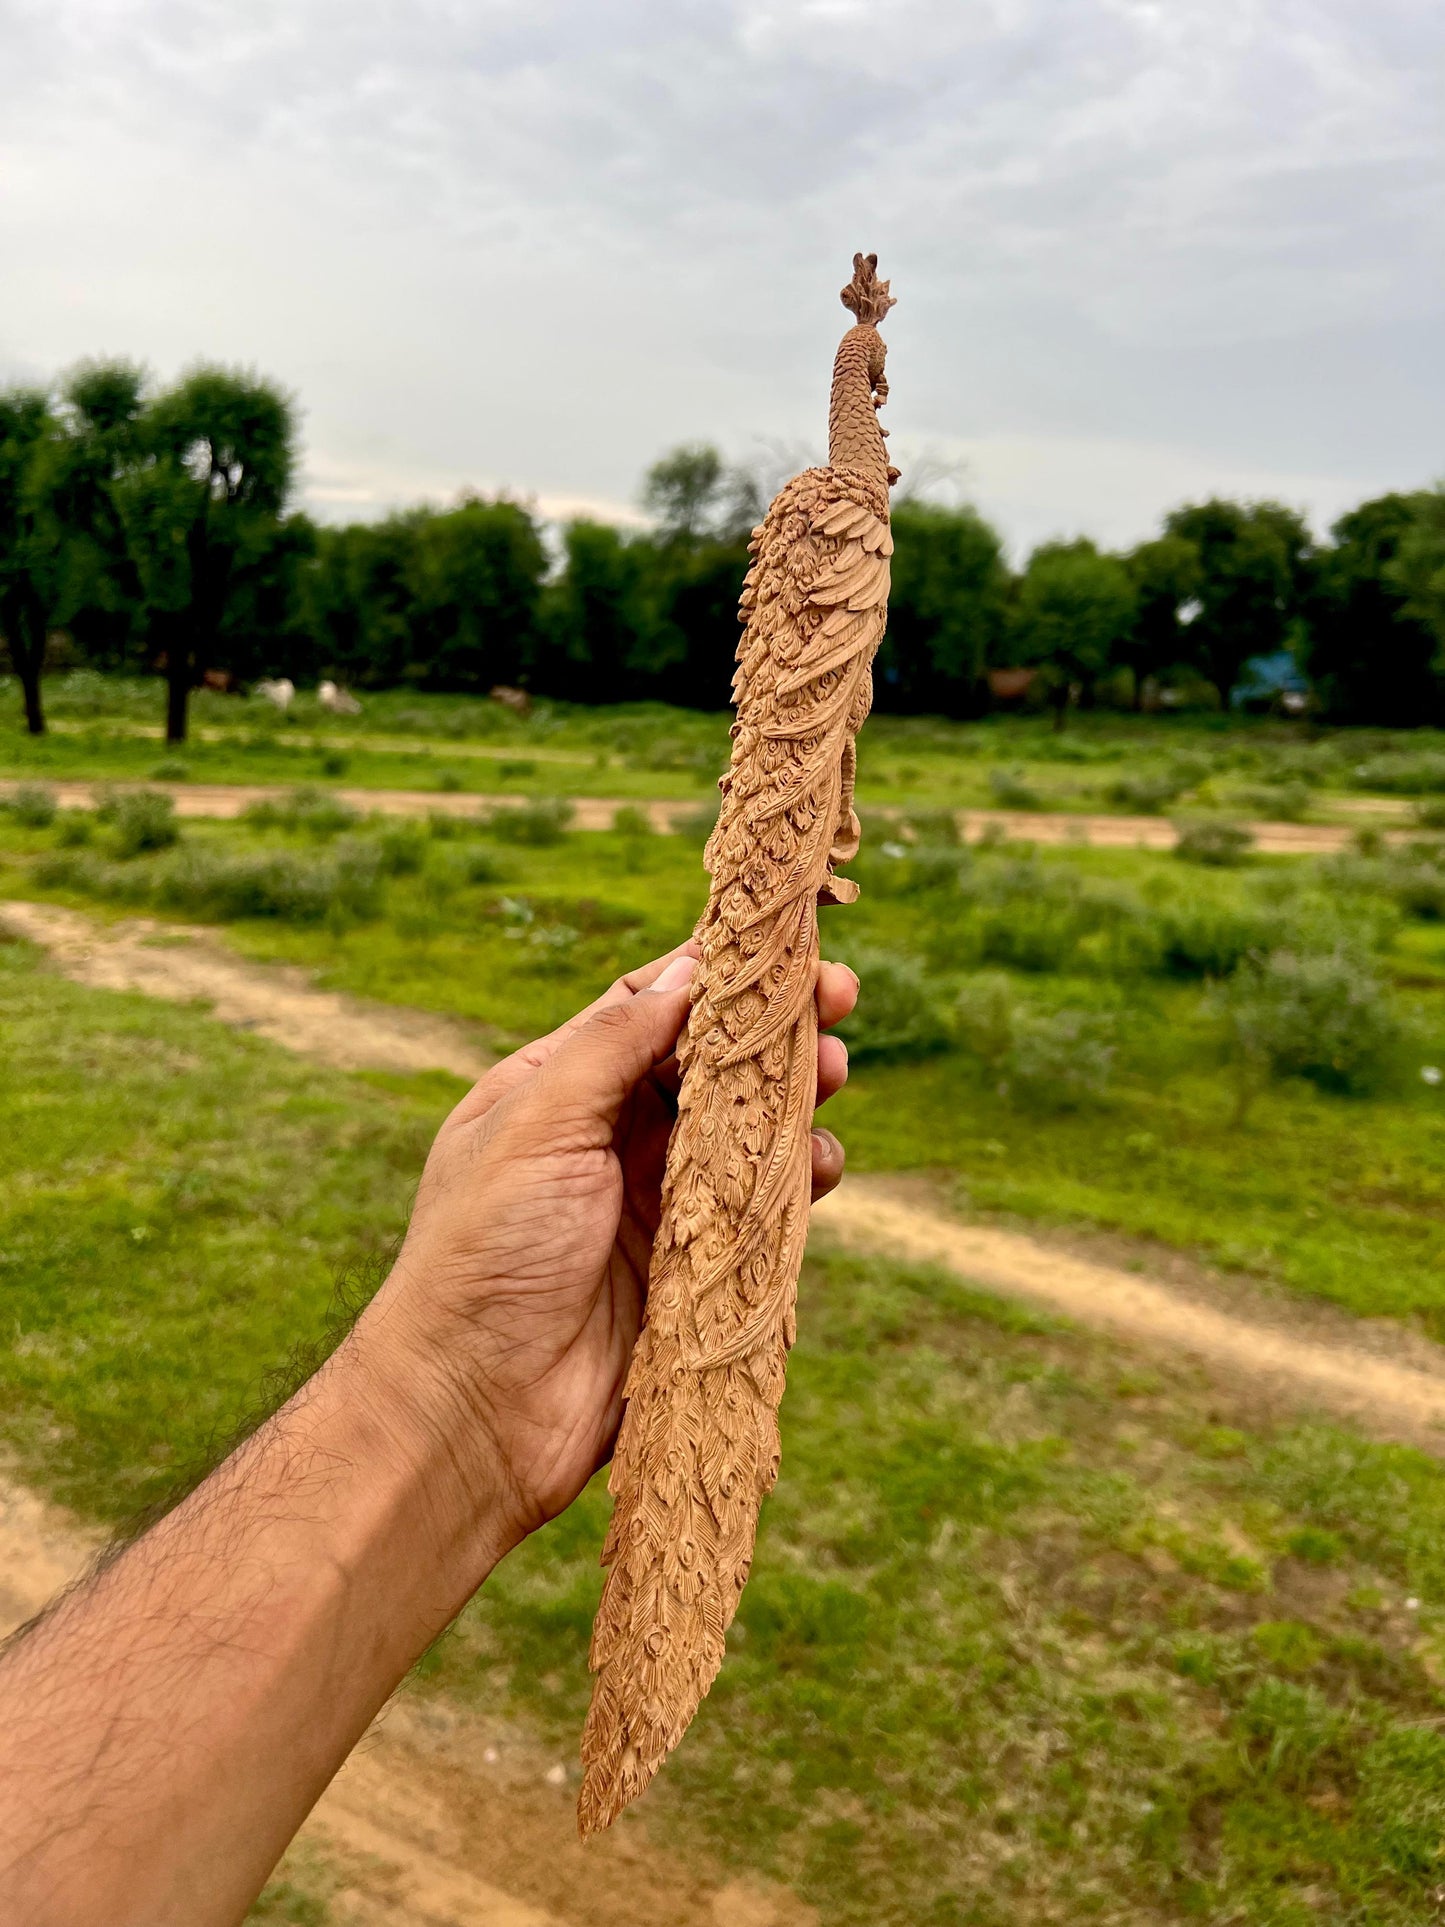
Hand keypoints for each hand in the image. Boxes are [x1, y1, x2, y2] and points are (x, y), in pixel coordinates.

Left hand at [363, 942, 856, 1559]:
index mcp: (555, 1089)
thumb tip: (688, 973)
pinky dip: (795, 1183)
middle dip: (771, 1031)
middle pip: (707, 1065)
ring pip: (743, 1131)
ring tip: (833, 1075)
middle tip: (839, 1000)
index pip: (646, 1009)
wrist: (474, 1412)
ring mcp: (650, 1204)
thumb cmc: (483, 1255)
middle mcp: (606, 1138)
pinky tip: (823, 1168)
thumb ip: (613, 1046)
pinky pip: (758, 1210)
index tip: (782, 943)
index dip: (716, 974)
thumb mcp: (537, 1125)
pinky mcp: (688, 1269)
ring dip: (793, 1100)